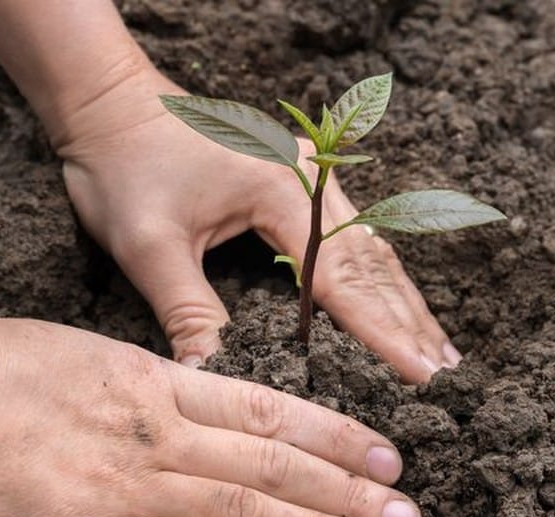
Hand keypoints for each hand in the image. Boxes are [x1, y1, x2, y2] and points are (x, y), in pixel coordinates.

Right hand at [0, 290, 420, 516]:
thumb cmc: (16, 365)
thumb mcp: (106, 359)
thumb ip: (167, 390)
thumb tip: (221, 407)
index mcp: (164, 385)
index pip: (270, 411)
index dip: (333, 436)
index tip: (384, 456)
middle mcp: (160, 435)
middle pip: (268, 469)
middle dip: (342, 494)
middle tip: (405, 513)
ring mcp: (126, 485)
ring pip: (234, 513)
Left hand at [57, 67, 460, 383]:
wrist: (111, 101)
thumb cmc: (124, 164)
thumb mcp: (148, 245)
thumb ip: (189, 312)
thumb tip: (214, 379)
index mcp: (280, 191)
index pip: (341, 279)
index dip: (381, 334)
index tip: (418, 376)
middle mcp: (309, 177)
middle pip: (371, 262)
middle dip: (407, 321)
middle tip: (444, 373)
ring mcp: (308, 172)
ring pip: (369, 246)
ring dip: (402, 299)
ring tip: (438, 344)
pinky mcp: (298, 176)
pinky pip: (351, 231)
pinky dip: (376, 273)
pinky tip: (396, 297)